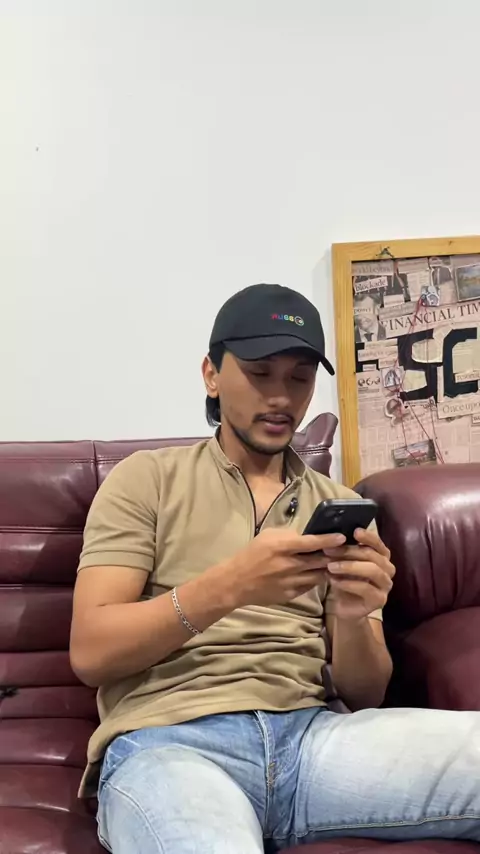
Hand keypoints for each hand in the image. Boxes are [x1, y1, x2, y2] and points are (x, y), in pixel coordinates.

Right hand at [227, 528, 345, 607]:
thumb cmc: (251, 554)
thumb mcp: (267, 536)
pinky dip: (316, 579)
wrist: (236, 582)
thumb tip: (307, 536)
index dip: (329, 540)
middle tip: (345, 550)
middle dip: (334, 555)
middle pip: (320, 560)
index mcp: (282, 547)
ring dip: (328, 569)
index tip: (342, 538)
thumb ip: (289, 535)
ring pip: (319, 575)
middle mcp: (289, 565)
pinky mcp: (291, 594)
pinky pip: (310, 586)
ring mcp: (291, 582)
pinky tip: (318, 574)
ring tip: (335, 563)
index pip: (312, 543)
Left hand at [323, 527, 394, 620]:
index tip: (354, 532)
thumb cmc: (344, 580)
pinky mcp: (380, 600)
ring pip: (372, 570)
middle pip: (372, 555)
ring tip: (330, 567)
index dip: (368, 537)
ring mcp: (386, 586)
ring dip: (349, 567)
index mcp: (381, 557)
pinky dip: (347, 583)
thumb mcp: (343, 562)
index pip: (378, 543)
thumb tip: (335, 535)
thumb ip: (345, 550)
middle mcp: (387, 569)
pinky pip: (365, 588)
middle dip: (349, 551)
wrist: (343, 608)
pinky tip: (333, 581)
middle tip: (329, 550)